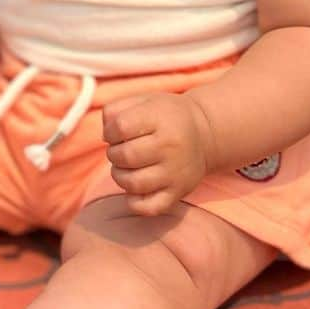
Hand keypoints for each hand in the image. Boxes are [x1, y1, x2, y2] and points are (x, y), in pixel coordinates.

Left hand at [102, 92, 214, 215]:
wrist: (204, 133)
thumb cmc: (165, 116)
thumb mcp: (143, 100)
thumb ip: (115, 111)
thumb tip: (105, 135)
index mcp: (160, 119)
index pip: (120, 127)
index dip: (109, 131)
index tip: (115, 132)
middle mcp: (170, 147)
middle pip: (125, 156)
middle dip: (113, 154)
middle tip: (121, 150)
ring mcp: (175, 173)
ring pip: (133, 184)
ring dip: (120, 176)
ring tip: (126, 167)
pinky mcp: (178, 193)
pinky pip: (149, 207)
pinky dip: (134, 202)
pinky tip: (135, 188)